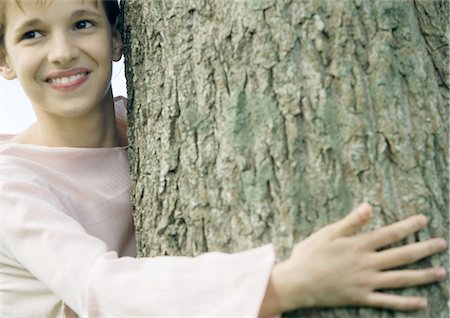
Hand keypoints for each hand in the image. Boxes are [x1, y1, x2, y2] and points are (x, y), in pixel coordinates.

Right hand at [259, 203, 446, 315]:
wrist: (298, 282)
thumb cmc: (309, 255)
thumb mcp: (327, 233)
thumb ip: (350, 222)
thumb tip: (369, 206)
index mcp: (359, 245)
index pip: (390, 234)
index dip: (408, 226)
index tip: (424, 220)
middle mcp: (367, 263)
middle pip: (402, 256)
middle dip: (424, 249)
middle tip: (442, 244)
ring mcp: (366, 282)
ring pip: (401, 279)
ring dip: (423, 275)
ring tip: (441, 272)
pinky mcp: (362, 297)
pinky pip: (388, 302)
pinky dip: (406, 303)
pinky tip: (422, 302)